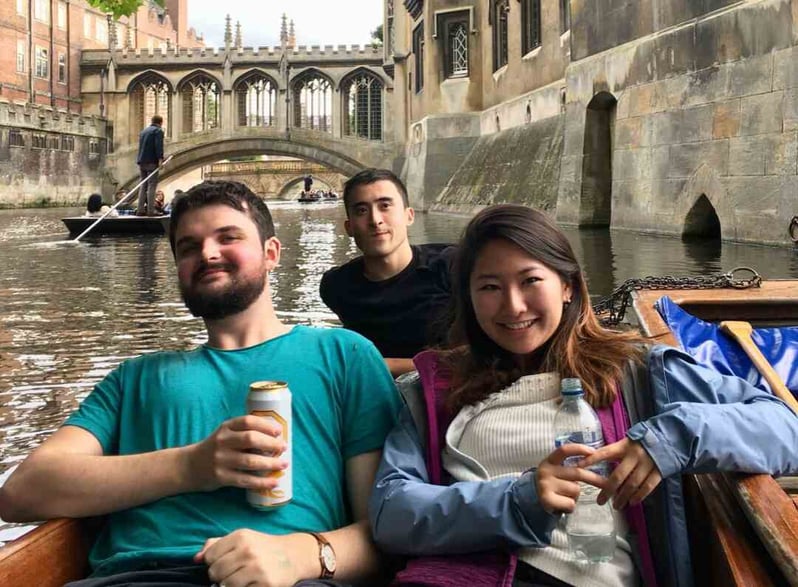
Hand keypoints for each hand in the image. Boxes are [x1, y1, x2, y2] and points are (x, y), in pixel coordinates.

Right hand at [187, 415, 287, 492]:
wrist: (189, 466)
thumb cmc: (216, 448)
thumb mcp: (225, 434)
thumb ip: (244, 432)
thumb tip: (276, 437)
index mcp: (226, 427)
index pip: (248, 421)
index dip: (265, 425)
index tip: (279, 431)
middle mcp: (222, 442)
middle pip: (251, 440)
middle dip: (271, 444)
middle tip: (284, 448)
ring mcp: (221, 460)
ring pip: (250, 461)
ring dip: (271, 463)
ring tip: (284, 464)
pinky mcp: (221, 477)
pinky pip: (245, 480)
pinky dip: (262, 482)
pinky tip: (274, 482)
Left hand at [195, 530, 317, 586]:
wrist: (294, 555)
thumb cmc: (263, 547)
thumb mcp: (242, 538)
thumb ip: (217, 545)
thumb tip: (196, 559)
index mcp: (241, 536)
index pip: (210, 556)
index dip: (213, 562)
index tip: (224, 562)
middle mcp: (248, 551)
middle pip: (215, 572)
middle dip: (220, 576)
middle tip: (232, 573)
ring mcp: (257, 569)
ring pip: (225, 585)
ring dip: (230, 585)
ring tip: (242, 579)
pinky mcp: (265, 584)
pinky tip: (251, 583)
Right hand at [535, 444, 606, 514]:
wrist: (530, 498)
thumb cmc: (551, 483)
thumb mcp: (555, 470)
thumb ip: (569, 466)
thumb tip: (593, 462)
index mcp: (549, 461)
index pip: (564, 450)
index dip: (579, 449)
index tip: (593, 452)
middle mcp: (546, 471)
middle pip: (577, 473)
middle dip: (595, 479)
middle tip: (607, 484)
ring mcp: (546, 485)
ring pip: (575, 490)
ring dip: (576, 496)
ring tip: (565, 496)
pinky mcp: (547, 499)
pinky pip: (570, 503)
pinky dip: (570, 506)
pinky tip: (562, 504)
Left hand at [578, 438, 661, 508]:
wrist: (669, 438)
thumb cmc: (642, 441)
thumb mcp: (627, 442)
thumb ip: (614, 451)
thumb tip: (593, 458)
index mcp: (624, 446)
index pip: (605, 452)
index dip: (592, 459)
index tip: (578, 466)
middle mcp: (635, 455)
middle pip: (618, 475)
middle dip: (608, 490)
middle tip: (600, 501)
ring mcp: (647, 464)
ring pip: (632, 484)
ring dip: (623, 496)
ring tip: (616, 505)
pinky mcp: (659, 471)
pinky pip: (648, 486)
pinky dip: (639, 496)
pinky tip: (632, 502)